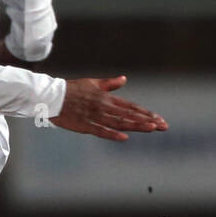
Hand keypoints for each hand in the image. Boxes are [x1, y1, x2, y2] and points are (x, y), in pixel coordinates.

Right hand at [52, 76, 167, 141]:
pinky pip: (100, 130)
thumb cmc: (72, 89)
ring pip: (119, 122)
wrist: (52, 96)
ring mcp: (95, 116)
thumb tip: (124, 79)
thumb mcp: (93, 83)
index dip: (145, 113)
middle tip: (163, 126)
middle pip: (129, 115)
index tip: (159, 119)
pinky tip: (124, 137)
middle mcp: (104, 106)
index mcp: (107, 98)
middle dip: (147, 121)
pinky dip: (112, 134)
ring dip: (136, 125)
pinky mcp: (84, 125)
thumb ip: (110, 84)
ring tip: (152, 129)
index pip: (131, 107)